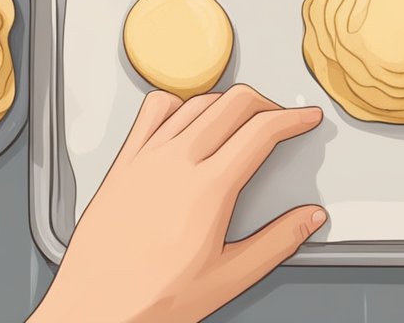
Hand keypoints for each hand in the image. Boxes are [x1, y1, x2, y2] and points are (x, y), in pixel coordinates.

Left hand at [29, 85, 324, 322]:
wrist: (94, 310)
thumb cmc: (152, 299)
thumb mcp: (230, 278)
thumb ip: (278, 242)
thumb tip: (309, 218)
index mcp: (208, 188)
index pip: (262, 130)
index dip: (294, 118)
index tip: (305, 118)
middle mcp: (176, 163)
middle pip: (234, 103)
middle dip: (267, 104)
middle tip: (280, 119)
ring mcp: (146, 158)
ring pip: (198, 102)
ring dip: (228, 101)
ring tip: (242, 118)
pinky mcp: (123, 163)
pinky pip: (153, 111)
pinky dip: (179, 103)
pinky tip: (188, 117)